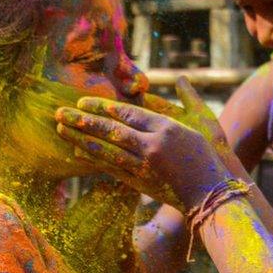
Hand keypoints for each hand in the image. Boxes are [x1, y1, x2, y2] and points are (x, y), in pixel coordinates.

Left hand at [55, 78, 232, 212]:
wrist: (212, 194)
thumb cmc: (211, 156)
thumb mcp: (204, 122)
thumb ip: (189, 99)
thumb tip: (181, 78)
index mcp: (167, 128)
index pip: (129, 114)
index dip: (104, 107)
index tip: (84, 102)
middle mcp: (153, 145)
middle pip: (112, 130)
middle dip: (84, 121)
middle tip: (60, 113)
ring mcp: (145, 166)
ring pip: (107, 150)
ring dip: (81, 140)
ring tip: (61, 130)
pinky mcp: (141, 182)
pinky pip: (112, 169)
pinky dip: (94, 161)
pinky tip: (77, 154)